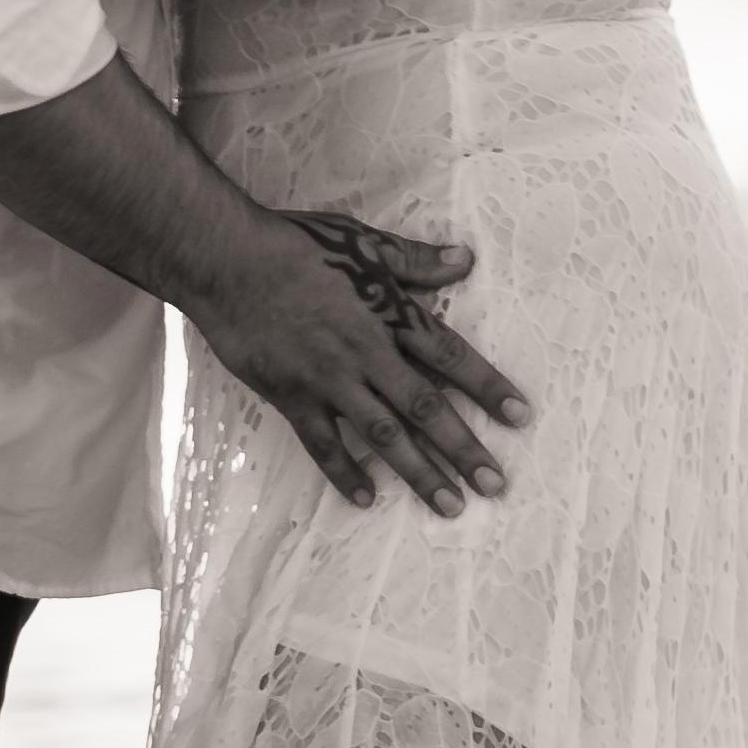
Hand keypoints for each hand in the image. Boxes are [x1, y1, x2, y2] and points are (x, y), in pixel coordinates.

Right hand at [210, 218, 530, 511]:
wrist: (227, 261)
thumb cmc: (297, 245)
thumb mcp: (364, 242)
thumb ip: (415, 260)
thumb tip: (464, 260)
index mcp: (389, 316)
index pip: (450, 358)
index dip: (487, 388)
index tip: (520, 417)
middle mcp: (366, 355)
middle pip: (425, 409)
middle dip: (464, 449)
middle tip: (495, 484)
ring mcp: (329, 381)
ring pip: (383, 435)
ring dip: (419, 473)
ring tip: (450, 505)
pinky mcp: (292, 397)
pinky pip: (324, 444)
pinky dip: (345, 472)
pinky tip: (367, 498)